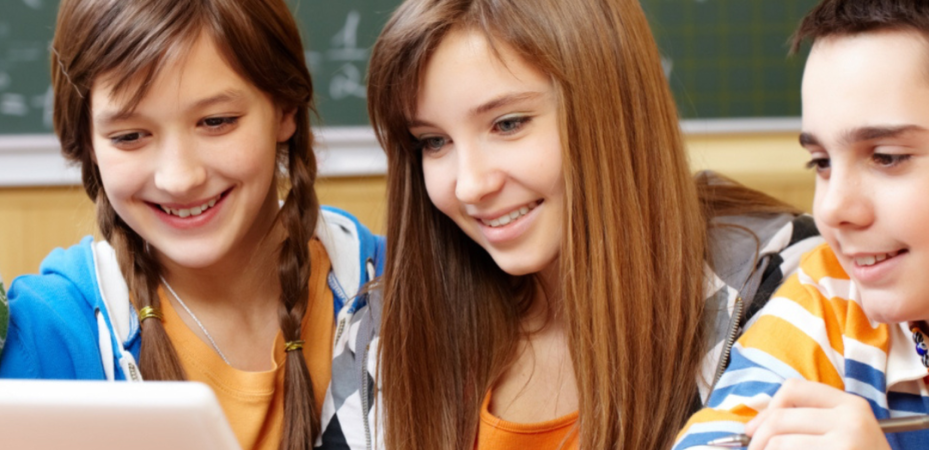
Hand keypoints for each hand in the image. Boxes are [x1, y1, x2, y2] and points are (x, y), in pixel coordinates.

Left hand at [745, 378, 890, 449]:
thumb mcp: (846, 433)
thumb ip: (809, 421)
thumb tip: (754, 427)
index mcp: (851, 405)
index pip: (793, 388)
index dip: (767, 408)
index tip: (755, 429)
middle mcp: (850, 420)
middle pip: (779, 418)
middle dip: (757, 439)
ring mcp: (845, 443)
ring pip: (779, 444)